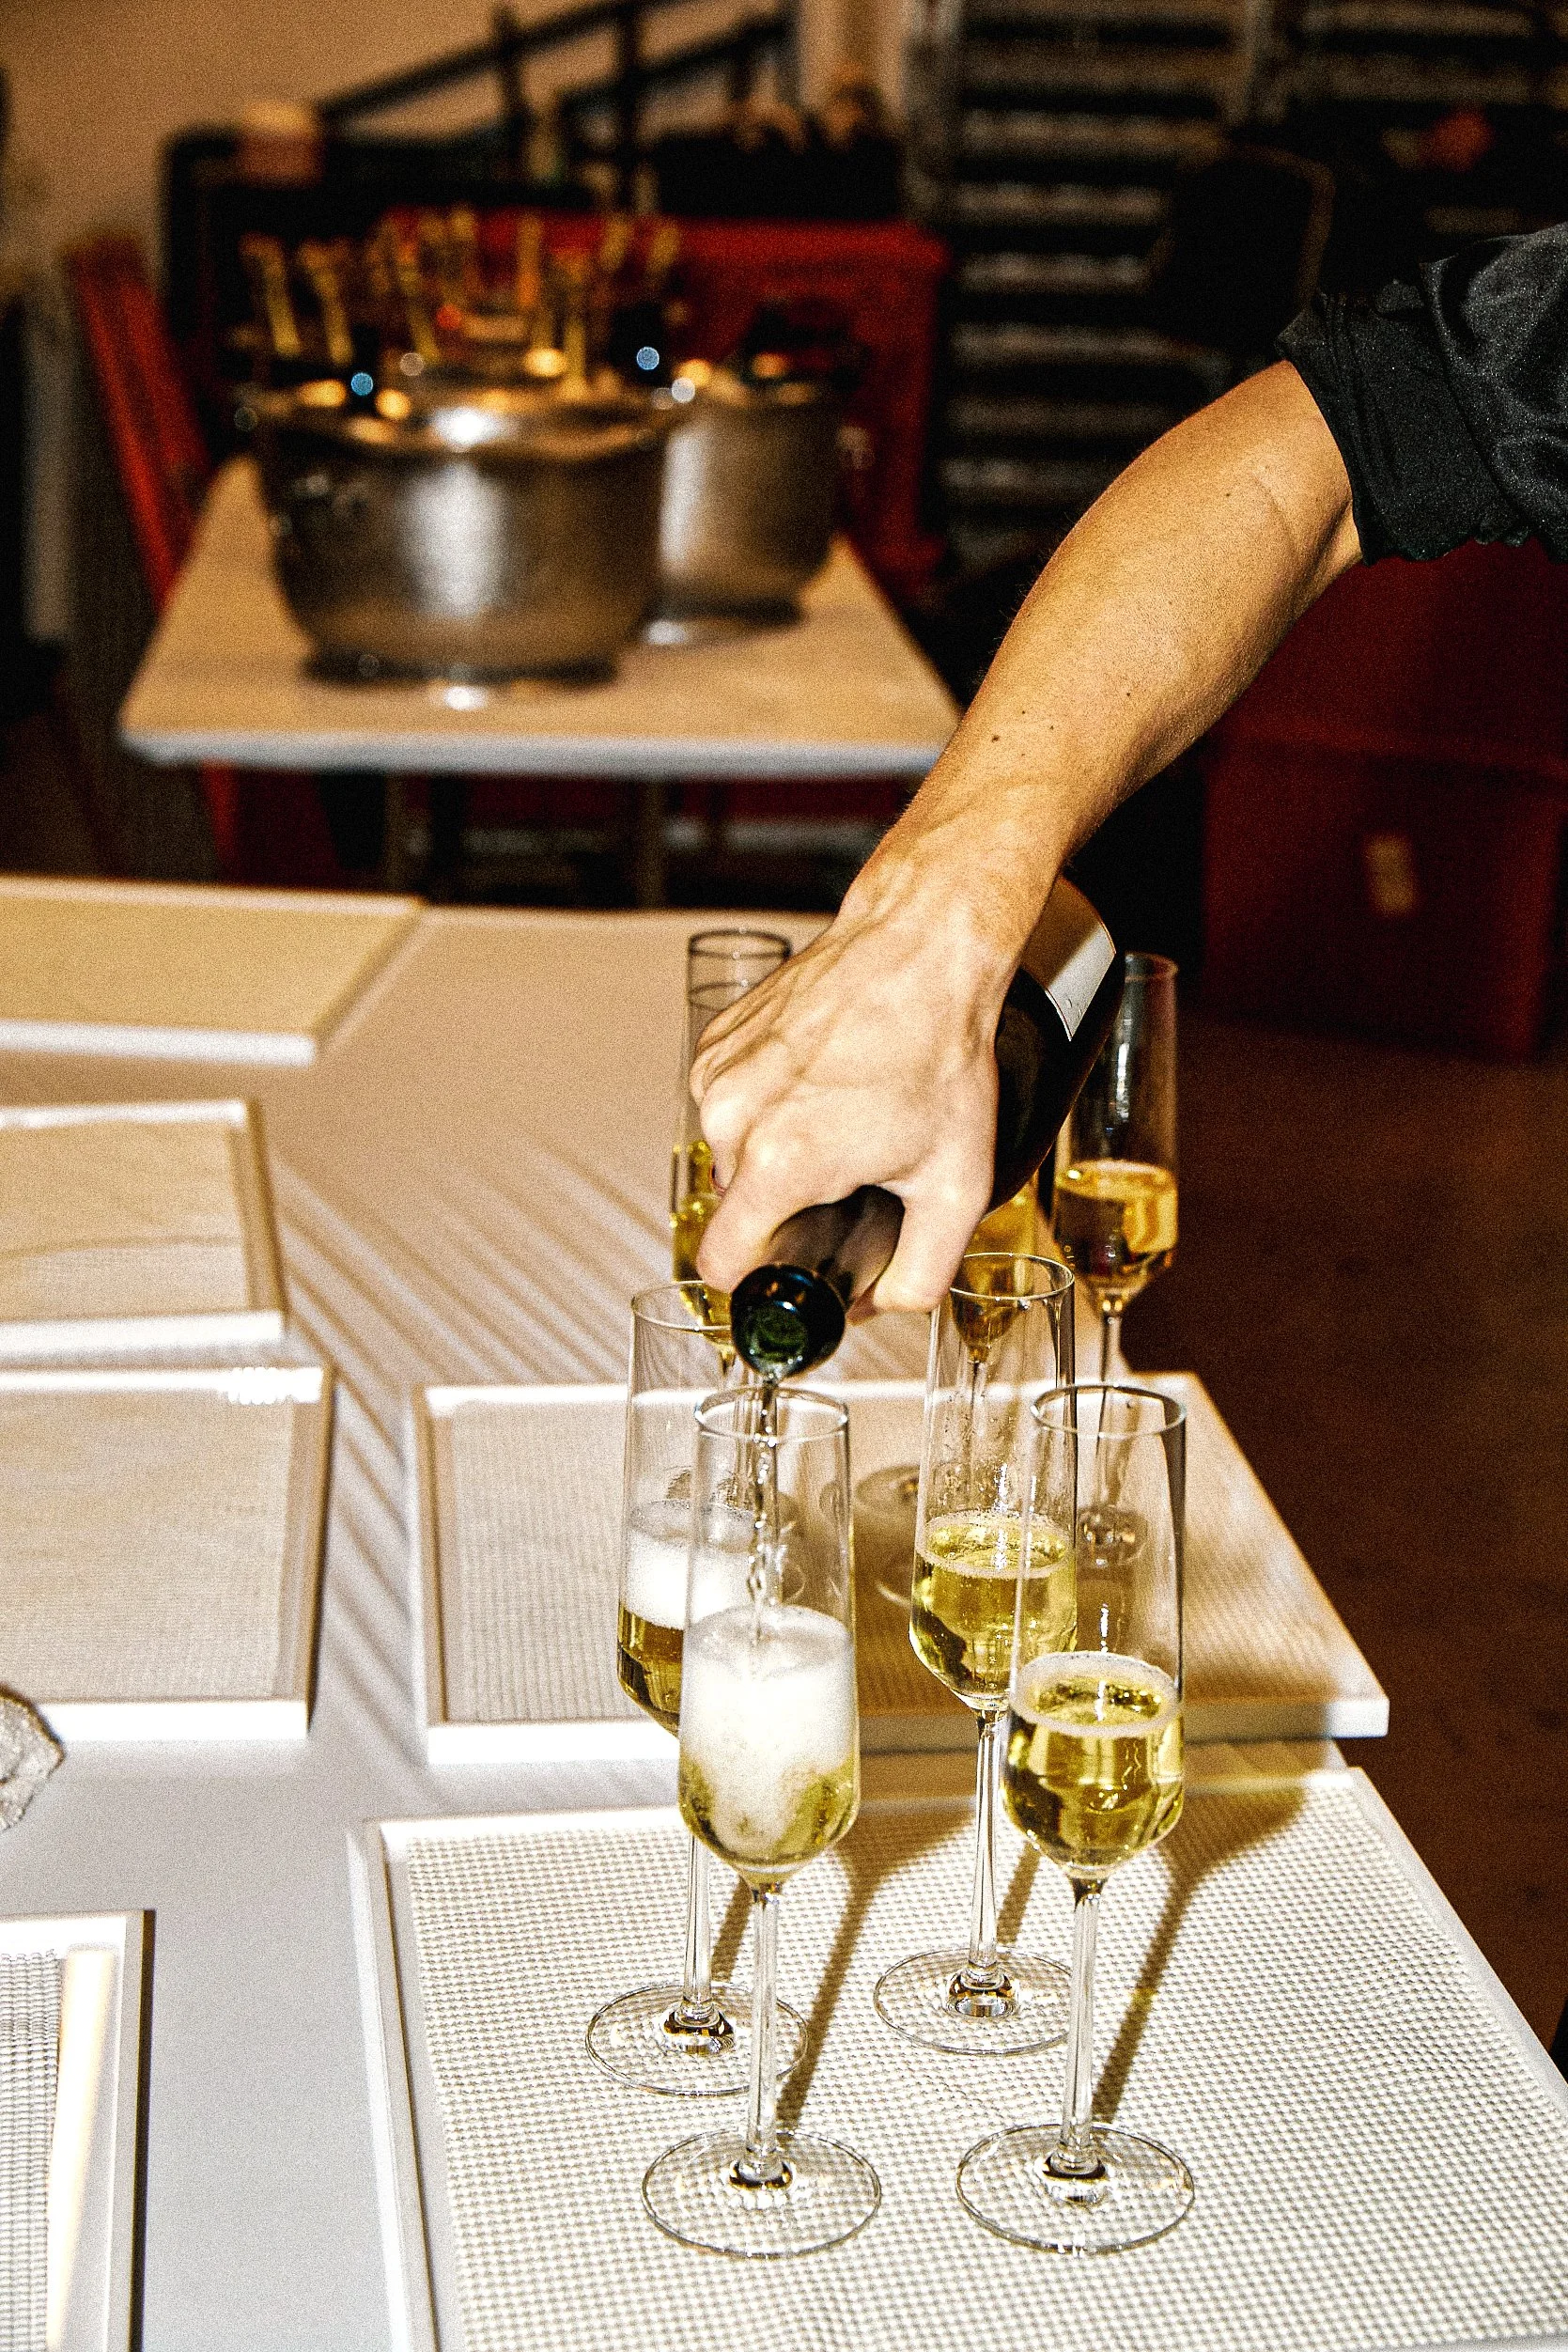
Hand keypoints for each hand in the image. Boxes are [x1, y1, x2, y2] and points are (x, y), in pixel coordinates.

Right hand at [690, 880, 1016, 1313]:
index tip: (787, 1266)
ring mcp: (718, 1073)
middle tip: (846, 1168)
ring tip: (835, 1113)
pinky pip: (726, 1104)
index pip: (720, 1265)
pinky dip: (764, 1104)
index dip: (757, 1279)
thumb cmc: (939, 1051)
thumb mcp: (957, 1184)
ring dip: (773, 1150)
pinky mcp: (717, 1040)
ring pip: (729, 1153)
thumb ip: (922, 1272)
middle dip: (784, 1204)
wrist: (919, 949)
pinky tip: (815, 1080)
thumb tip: (882, 1304)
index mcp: (781, 1162)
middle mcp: (733, 1116)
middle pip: (735, 1207)